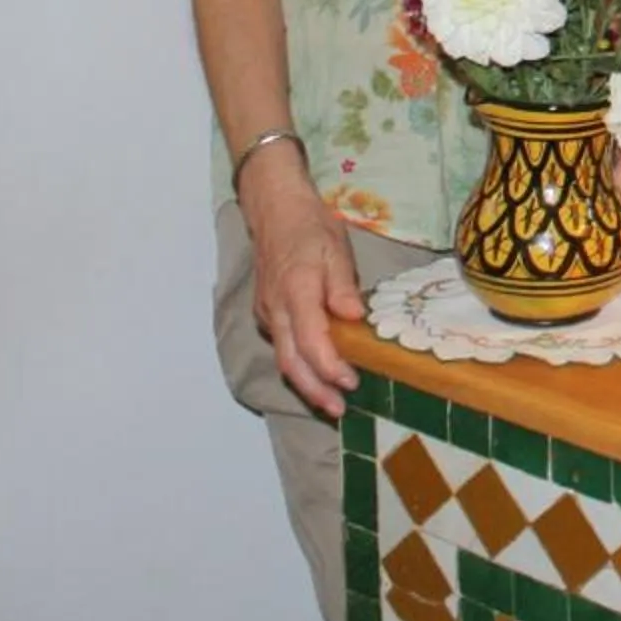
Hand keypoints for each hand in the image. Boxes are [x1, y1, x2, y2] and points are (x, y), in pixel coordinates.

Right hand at [240, 152, 364, 417]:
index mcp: (296, 291)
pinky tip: (319, 373)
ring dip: (306, 384)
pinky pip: (282, 346)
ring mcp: (268, 313)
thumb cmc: (310, 226)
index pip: (309, 342)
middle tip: (340, 410)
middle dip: (315, 391)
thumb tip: (353, 319)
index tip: (351, 382)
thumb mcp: (335, 249)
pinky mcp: (267, 313)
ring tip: (332, 402)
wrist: (274, 210)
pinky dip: (299, 365)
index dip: (329, 367)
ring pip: (283, 358)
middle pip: (291, 362)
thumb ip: (343, 286)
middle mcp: (276, 309)